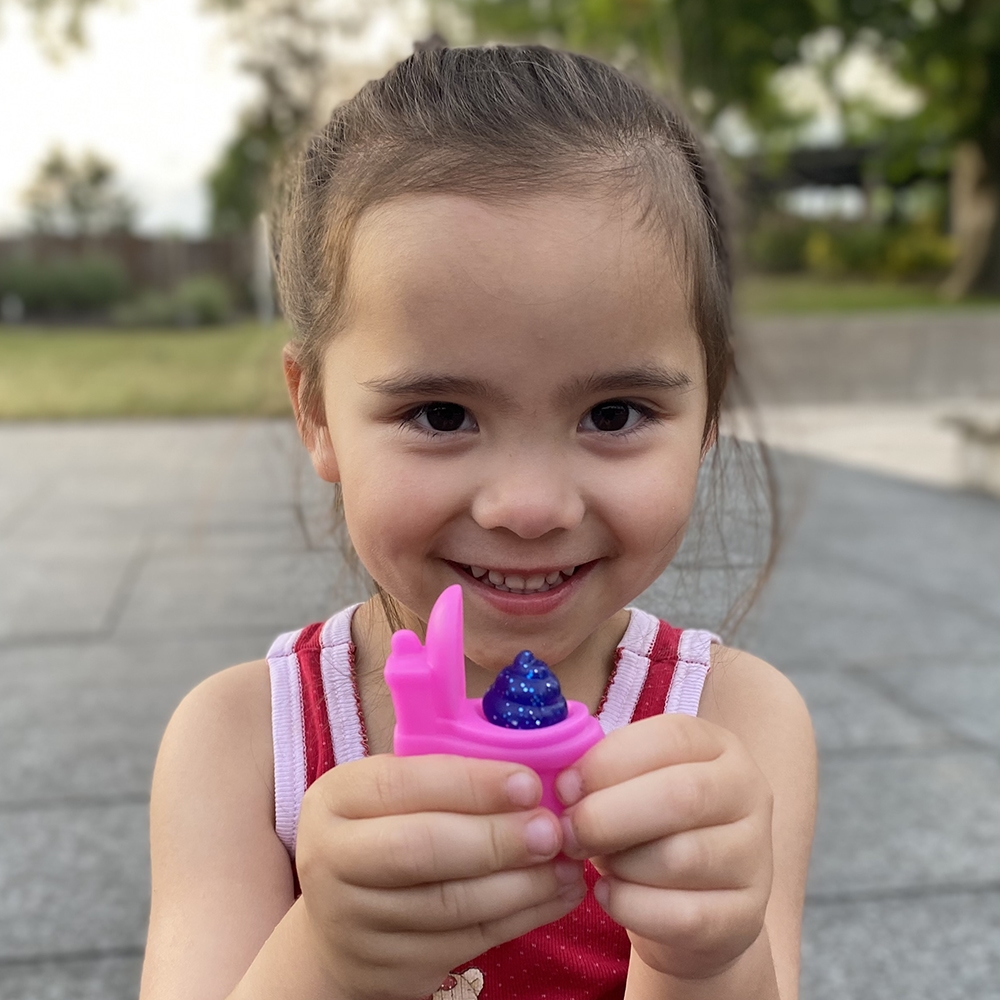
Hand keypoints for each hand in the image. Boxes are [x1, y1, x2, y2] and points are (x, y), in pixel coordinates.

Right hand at [295, 754, 586, 999]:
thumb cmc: (385, 831)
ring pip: (451, 904)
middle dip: (497, 838)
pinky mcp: (390, 968)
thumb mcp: (394, 793)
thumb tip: (532, 766)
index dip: (470, 784)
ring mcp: (356, 922)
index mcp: (335, 798)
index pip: (401, 784)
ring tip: (567, 863)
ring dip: (522, 884)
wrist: (338, 924)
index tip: (528, 784)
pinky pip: (469, 941)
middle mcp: (331, 859)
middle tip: (552, 831)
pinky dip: (523, 916)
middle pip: (422, 849)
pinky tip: (558, 894)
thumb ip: (447, 776)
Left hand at [556, 714, 773, 980]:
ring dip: (620, 863)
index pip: (668, 739)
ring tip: (598, 863)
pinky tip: (609, 895)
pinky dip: (631, 907)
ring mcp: (755, 857)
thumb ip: (602, 772)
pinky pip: (684, 916)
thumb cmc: (647, 827)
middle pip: (680, 797)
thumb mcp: (631, 784)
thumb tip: (560, 783)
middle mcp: (748, 794)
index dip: (608, 762)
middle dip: (608, 815)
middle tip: (565, 832)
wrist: (691, 903)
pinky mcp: (746, 917)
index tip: (564, 787)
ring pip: (681, 858)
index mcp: (718, 747)